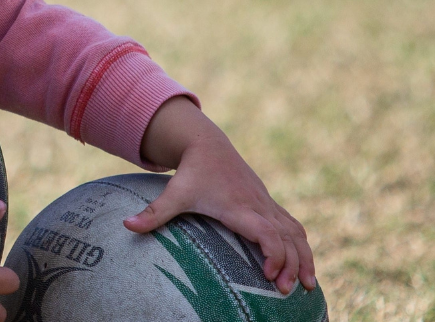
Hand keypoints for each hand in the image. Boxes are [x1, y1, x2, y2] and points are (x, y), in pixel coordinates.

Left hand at [124, 97, 316, 294]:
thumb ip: (153, 212)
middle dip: (292, 264)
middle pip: (287, 237)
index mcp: (238, 206)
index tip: (269, 274)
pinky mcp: (268, 204)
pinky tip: (305, 266)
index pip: (265, 231)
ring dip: (305, 258)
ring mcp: (266, 204)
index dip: (273, 253)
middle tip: (287, 291)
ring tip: (308, 286)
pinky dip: (302, 247)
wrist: (207, 144)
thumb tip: (125, 225)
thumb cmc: (191, 172)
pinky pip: (293, 227)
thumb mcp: (173, 193)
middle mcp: (257, 206)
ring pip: (296, 233)